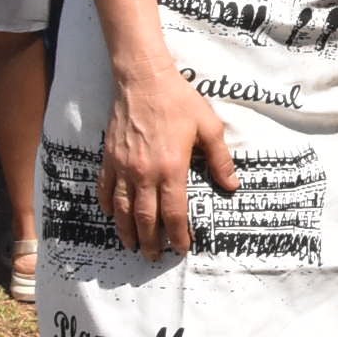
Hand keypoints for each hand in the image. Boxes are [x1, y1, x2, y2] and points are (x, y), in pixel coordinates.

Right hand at [95, 64, 236, 261]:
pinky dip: (108, 205)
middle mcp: (145, 173)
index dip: (179, 234)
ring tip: (132, 245)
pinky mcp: (109, 158)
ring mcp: (123, 167)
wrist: (143, 80)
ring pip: (123, 209)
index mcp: (171, 169)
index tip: (182, 248)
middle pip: (146, 218)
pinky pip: (105, 188)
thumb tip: (232, 186)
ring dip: (127, 230)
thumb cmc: (178, 101)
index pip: (175, 213)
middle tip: (154, 256)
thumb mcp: (208, 127)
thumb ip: (220, 160)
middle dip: (151, 241)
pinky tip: (111, 215)